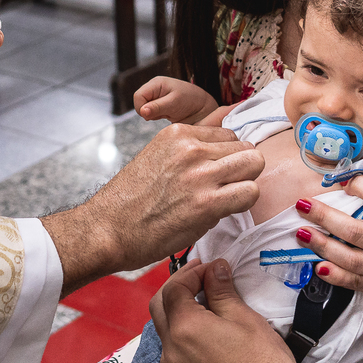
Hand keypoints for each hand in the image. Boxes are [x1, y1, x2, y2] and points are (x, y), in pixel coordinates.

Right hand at [41, 124, 263, 294]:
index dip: (226, 156)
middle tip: (225, 188)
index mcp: (178, 133)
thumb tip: (223, 151)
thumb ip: (189, 150)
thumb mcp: (157, 157)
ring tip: (226, 199)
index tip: (215, 174)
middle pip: (245, 147)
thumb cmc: (131, 201)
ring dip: (245, 183)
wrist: (108, 229)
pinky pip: (251, 192)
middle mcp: (191, 148)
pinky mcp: (207, 202)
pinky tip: (224, 211)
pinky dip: (244, 203)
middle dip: (241, 168)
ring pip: (254, 164)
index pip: (228, 134)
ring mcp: (200, 173)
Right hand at [134, 76, 218, 123]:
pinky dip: (156, 117)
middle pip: (138, 102)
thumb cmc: (191, 101)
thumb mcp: (174, 103)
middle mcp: (154, 88)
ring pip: (143, 109)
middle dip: (147, 112)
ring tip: (167, 113)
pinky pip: (149, 113)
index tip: (153, 115)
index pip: (138, 96)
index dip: (142, 107)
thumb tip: (142, 111)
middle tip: (162, 114)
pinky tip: (167, 115)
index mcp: (156, 83)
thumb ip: (157, 107)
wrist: (204, 108)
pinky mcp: (159, 106)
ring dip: (152, 115)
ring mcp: (156, 97)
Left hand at [152, 259, 305, 362]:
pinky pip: (172, 347)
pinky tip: (203, 324)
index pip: (174, 289)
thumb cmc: (263, 360)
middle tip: (200, 275)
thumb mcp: (242, 316)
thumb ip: (220, 289)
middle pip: (160, 305)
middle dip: (177, 286)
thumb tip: (214, 268)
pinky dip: (181, 329)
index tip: (211, 267)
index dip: (191, 272)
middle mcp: (171, 349)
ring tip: (203, 297)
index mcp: (184, 329)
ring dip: (177, 307)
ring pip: (164, 327)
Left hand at [295, 176, 362, 309]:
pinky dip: (336, 276)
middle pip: (356, 230)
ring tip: (302, 233)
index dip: (360, 185)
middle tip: (302, 205)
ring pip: (352, 258)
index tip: (344, 182)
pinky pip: (359, 284)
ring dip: (323, 246)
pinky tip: (318, 267)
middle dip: (324, 216)